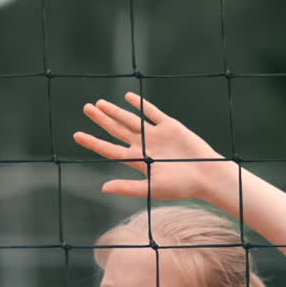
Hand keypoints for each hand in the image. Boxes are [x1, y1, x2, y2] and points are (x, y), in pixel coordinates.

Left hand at [73, 93, 234, 200]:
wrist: (208, 174)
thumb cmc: (181, 186)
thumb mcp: (152, 188)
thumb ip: (127, 187)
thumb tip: (102, 188)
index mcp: (137, 161)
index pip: (110, 150)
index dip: (93, 142)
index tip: (77, 135)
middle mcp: (144, 146)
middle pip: (117, 130)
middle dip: (101, 119)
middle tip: (86, 108)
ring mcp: (156, 135)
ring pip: (130, 119)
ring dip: (115, 111)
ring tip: (100, 103)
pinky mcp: (170, 126)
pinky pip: (152, 112)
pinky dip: (140, 104)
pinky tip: (128, 97)